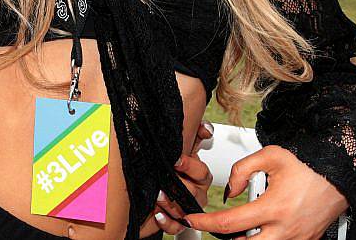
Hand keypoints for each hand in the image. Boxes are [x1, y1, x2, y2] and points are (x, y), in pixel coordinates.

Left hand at [145, 121, 214, 235]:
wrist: (150, 182)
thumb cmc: (170, 163)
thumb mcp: (182, 147)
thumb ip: (194, 134)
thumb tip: (205, 128)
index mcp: (199, 176)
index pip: (202, 172)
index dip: (190, 165)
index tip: (176, 158)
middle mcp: (196, 193)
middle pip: (194, 193)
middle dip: (179, 186)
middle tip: (163, 180)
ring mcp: (187, 208)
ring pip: (185, 211)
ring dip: (171, 203)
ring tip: (158, 196)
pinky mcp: (176, 222)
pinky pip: (176, 227)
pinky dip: (167, 222)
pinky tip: (158, 214)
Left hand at [184, 145, 347, 239]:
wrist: (336, 176)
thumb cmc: (306, 166)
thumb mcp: (269, 156)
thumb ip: (240, 170)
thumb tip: (229, 192)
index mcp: (274, 208)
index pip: (229, 223)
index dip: (204, 222)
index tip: (191, 219)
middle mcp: (285, 230)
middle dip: (224, 238)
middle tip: (211, 225)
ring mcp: (296, 239)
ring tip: (234, 226)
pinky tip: (256, 229)